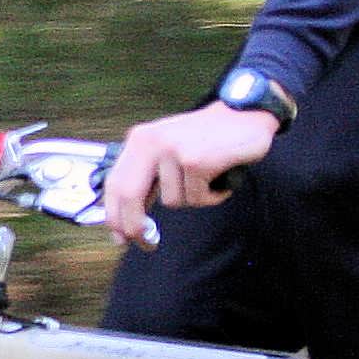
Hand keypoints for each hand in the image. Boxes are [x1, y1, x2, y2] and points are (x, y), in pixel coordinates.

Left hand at [98, 105, 281, 247]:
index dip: (114, 215)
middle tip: (147, 243)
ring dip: (193, 198)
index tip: (120, 237)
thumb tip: (128, 217)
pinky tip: (219, 177)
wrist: (244, 114)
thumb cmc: (207, 137)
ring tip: (206, 178)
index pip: (115, 183)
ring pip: (172, 202)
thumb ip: (147, 176)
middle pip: (130, 196)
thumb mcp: (167, 149)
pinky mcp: (194, 161)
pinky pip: (197, 199)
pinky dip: (212, 196)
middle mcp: (151, 142)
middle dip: (135, 226)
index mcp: (139, 139)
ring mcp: (172, 151)